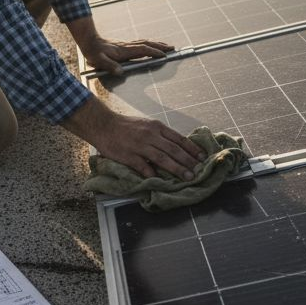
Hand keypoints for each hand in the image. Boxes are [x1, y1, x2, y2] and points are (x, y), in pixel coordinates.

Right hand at [65, 99, 204, 179]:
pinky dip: (152, 173)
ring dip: (177, 169)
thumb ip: (160, 134)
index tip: (202, 157)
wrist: (103, 124)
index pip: (179, 138)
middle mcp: (150, 135)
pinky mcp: (129, 156)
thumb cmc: (125, 126)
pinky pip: (143, 166)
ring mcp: (140, 146)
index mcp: (156, 127)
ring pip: (163, 158)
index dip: (192, 149)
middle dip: (188, 161)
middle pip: (174, 149)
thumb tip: (176, 146)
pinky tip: (160, 180)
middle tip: (199, 171)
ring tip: (187, 177)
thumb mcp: (146, 124)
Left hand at [67, 15, 173, 75]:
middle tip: (173, 49)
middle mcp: (127, 46)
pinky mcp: (125, 45)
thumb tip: (120, 72)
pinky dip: (150, 44)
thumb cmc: (94, 52)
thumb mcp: (99, 61)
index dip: (153, 52)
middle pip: (147, 44)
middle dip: (161, 46)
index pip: (142, 50)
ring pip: (145, 43)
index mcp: (124, 51)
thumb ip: (109, 66)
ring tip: (168, 46)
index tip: (164, 56)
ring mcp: (127, 45)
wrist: (89, 41)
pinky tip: (152, 46)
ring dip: (157, 44)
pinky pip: (141, 44)